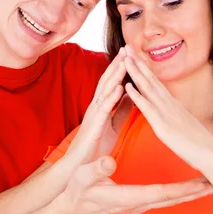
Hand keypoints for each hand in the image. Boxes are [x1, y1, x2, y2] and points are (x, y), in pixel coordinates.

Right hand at [54, 155, 212, 213]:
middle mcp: (137, 203)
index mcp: (128, 196)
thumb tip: (109, 161)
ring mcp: (137, 205)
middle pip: (172, 199)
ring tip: (207, 185)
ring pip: (169, 200)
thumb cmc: (76, 193)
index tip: (203, 185)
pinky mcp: (136, 202)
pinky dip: (177, 193)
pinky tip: (184, 188)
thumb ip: (96, 169)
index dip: (184, 189)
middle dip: (195, 192)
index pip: (162, 193)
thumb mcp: (82, 177)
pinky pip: (162, 198)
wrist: (70, 211)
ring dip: (189, 193)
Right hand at [66, 48, 131, 165]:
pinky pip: (104, 111)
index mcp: (100, 107)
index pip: (110, 83)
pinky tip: (120, 89)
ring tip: (124, 62)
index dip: (119, 68)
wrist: (80, 166)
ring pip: (104, 92)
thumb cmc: (95, 146)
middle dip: (116, 65)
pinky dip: (112, 98)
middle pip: (106, 82)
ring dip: (115, 76)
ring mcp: (93, 116)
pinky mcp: (94, 127)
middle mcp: (95, 107)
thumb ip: (121, 110)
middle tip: (126, 48)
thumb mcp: (113, 125)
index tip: (129, 54)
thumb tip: (131, 96)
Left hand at [123, 47, 212, 178]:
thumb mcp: (183, 124)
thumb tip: (169, 112)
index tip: (135, 55)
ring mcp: (166, 113)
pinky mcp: (163, 125)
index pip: (156, 82)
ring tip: (124, 58)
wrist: (211, 154)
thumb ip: (174, 115)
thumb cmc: (197, 144)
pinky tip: (126, 86)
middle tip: (126, 45)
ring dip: (135, 72)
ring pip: (147, 88)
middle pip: (150, 79)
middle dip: (137, 62)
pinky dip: (136, 96)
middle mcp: (169, 104)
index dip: (144, 68)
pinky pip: (147, 108)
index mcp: (172, 104)